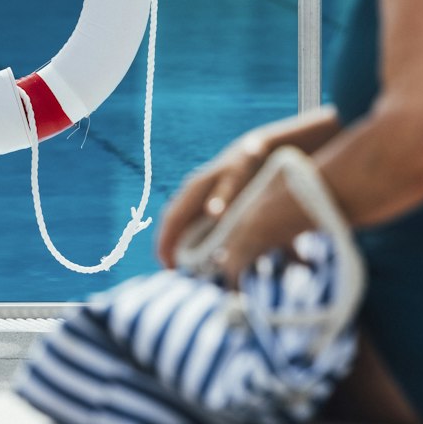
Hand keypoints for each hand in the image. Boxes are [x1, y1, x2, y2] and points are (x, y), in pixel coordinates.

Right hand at [155, 131, 268, 268]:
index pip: (171, 221)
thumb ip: (224, 195)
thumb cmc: (247, 165)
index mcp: (192, 190)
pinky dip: (190, 238)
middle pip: (172, 224)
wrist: (257, 149)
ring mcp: (196, 195)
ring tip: (185, 269)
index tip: (167, 267)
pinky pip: (191, 222)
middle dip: (168, 248)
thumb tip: (212, 212)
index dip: (165, 244)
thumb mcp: (237, 179)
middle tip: (174, 275)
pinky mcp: (206, 199)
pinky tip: (200, 253)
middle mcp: (189, 192)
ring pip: (180, 224)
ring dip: (178, 244)